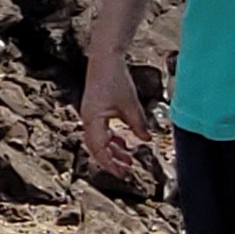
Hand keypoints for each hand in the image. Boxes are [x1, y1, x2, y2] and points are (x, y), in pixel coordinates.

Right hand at [78, 54, 156, 184]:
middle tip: (126, 171)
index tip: (123, 174)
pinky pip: (101, 131)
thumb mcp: (130, 104)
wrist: (104, 58)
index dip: (111, 164)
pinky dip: (112, 139)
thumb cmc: (114, 78)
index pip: (100, 149)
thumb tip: (146, 140)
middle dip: (111, 161)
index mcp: (93, 120)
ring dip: (113, 150)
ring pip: (99, 141)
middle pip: (97, 148)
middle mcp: (88, 120)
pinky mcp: (94, 110)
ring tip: (129, 158)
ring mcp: (90, 115)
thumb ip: (138, 125)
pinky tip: (124, 142)